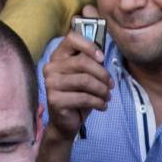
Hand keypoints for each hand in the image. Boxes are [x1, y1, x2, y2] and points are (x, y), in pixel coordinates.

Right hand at [42, 25, 113, 140]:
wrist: (65, 122)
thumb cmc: (77, 95)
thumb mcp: (85, 76)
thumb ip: (90, 63)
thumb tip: (102, 57)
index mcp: (58, 57)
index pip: (71, 39)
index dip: (89, 46)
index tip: (102, 58)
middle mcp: (51, 68)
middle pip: (83, 62)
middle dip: (102, 74)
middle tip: (111, 85)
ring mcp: (51, 84)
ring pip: (85, 80)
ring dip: (102, 90)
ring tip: (107, 97)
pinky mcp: (55, 100)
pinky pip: (84, 97)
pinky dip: (98, 102)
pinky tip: (102, 106)